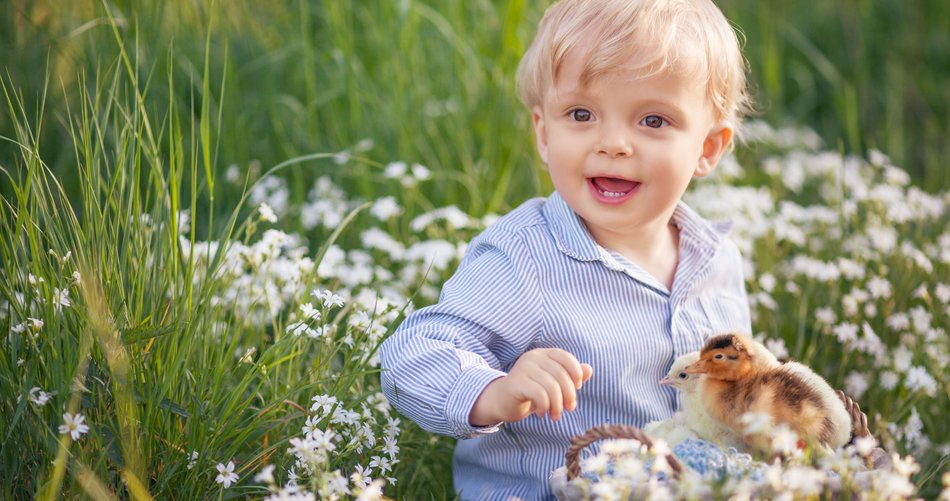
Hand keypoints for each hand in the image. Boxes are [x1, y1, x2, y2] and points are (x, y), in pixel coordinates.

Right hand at [469, 348, 592, 425]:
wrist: (502, 401)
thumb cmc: (531, 392)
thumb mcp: (553, 384)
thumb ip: (570, 376)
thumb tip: (589, 369)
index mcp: (543, 354)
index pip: (566, 358)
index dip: (576, 374)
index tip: (577, 389)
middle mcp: (533, 357)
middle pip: (561, 375)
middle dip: (569, 395)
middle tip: (569, 409)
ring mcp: (523, 368)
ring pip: (552, 387)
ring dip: (557, 405)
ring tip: (555, 415)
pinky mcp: (516, 383)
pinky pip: (540, 395)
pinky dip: (545, 407)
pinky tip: (542, 414)